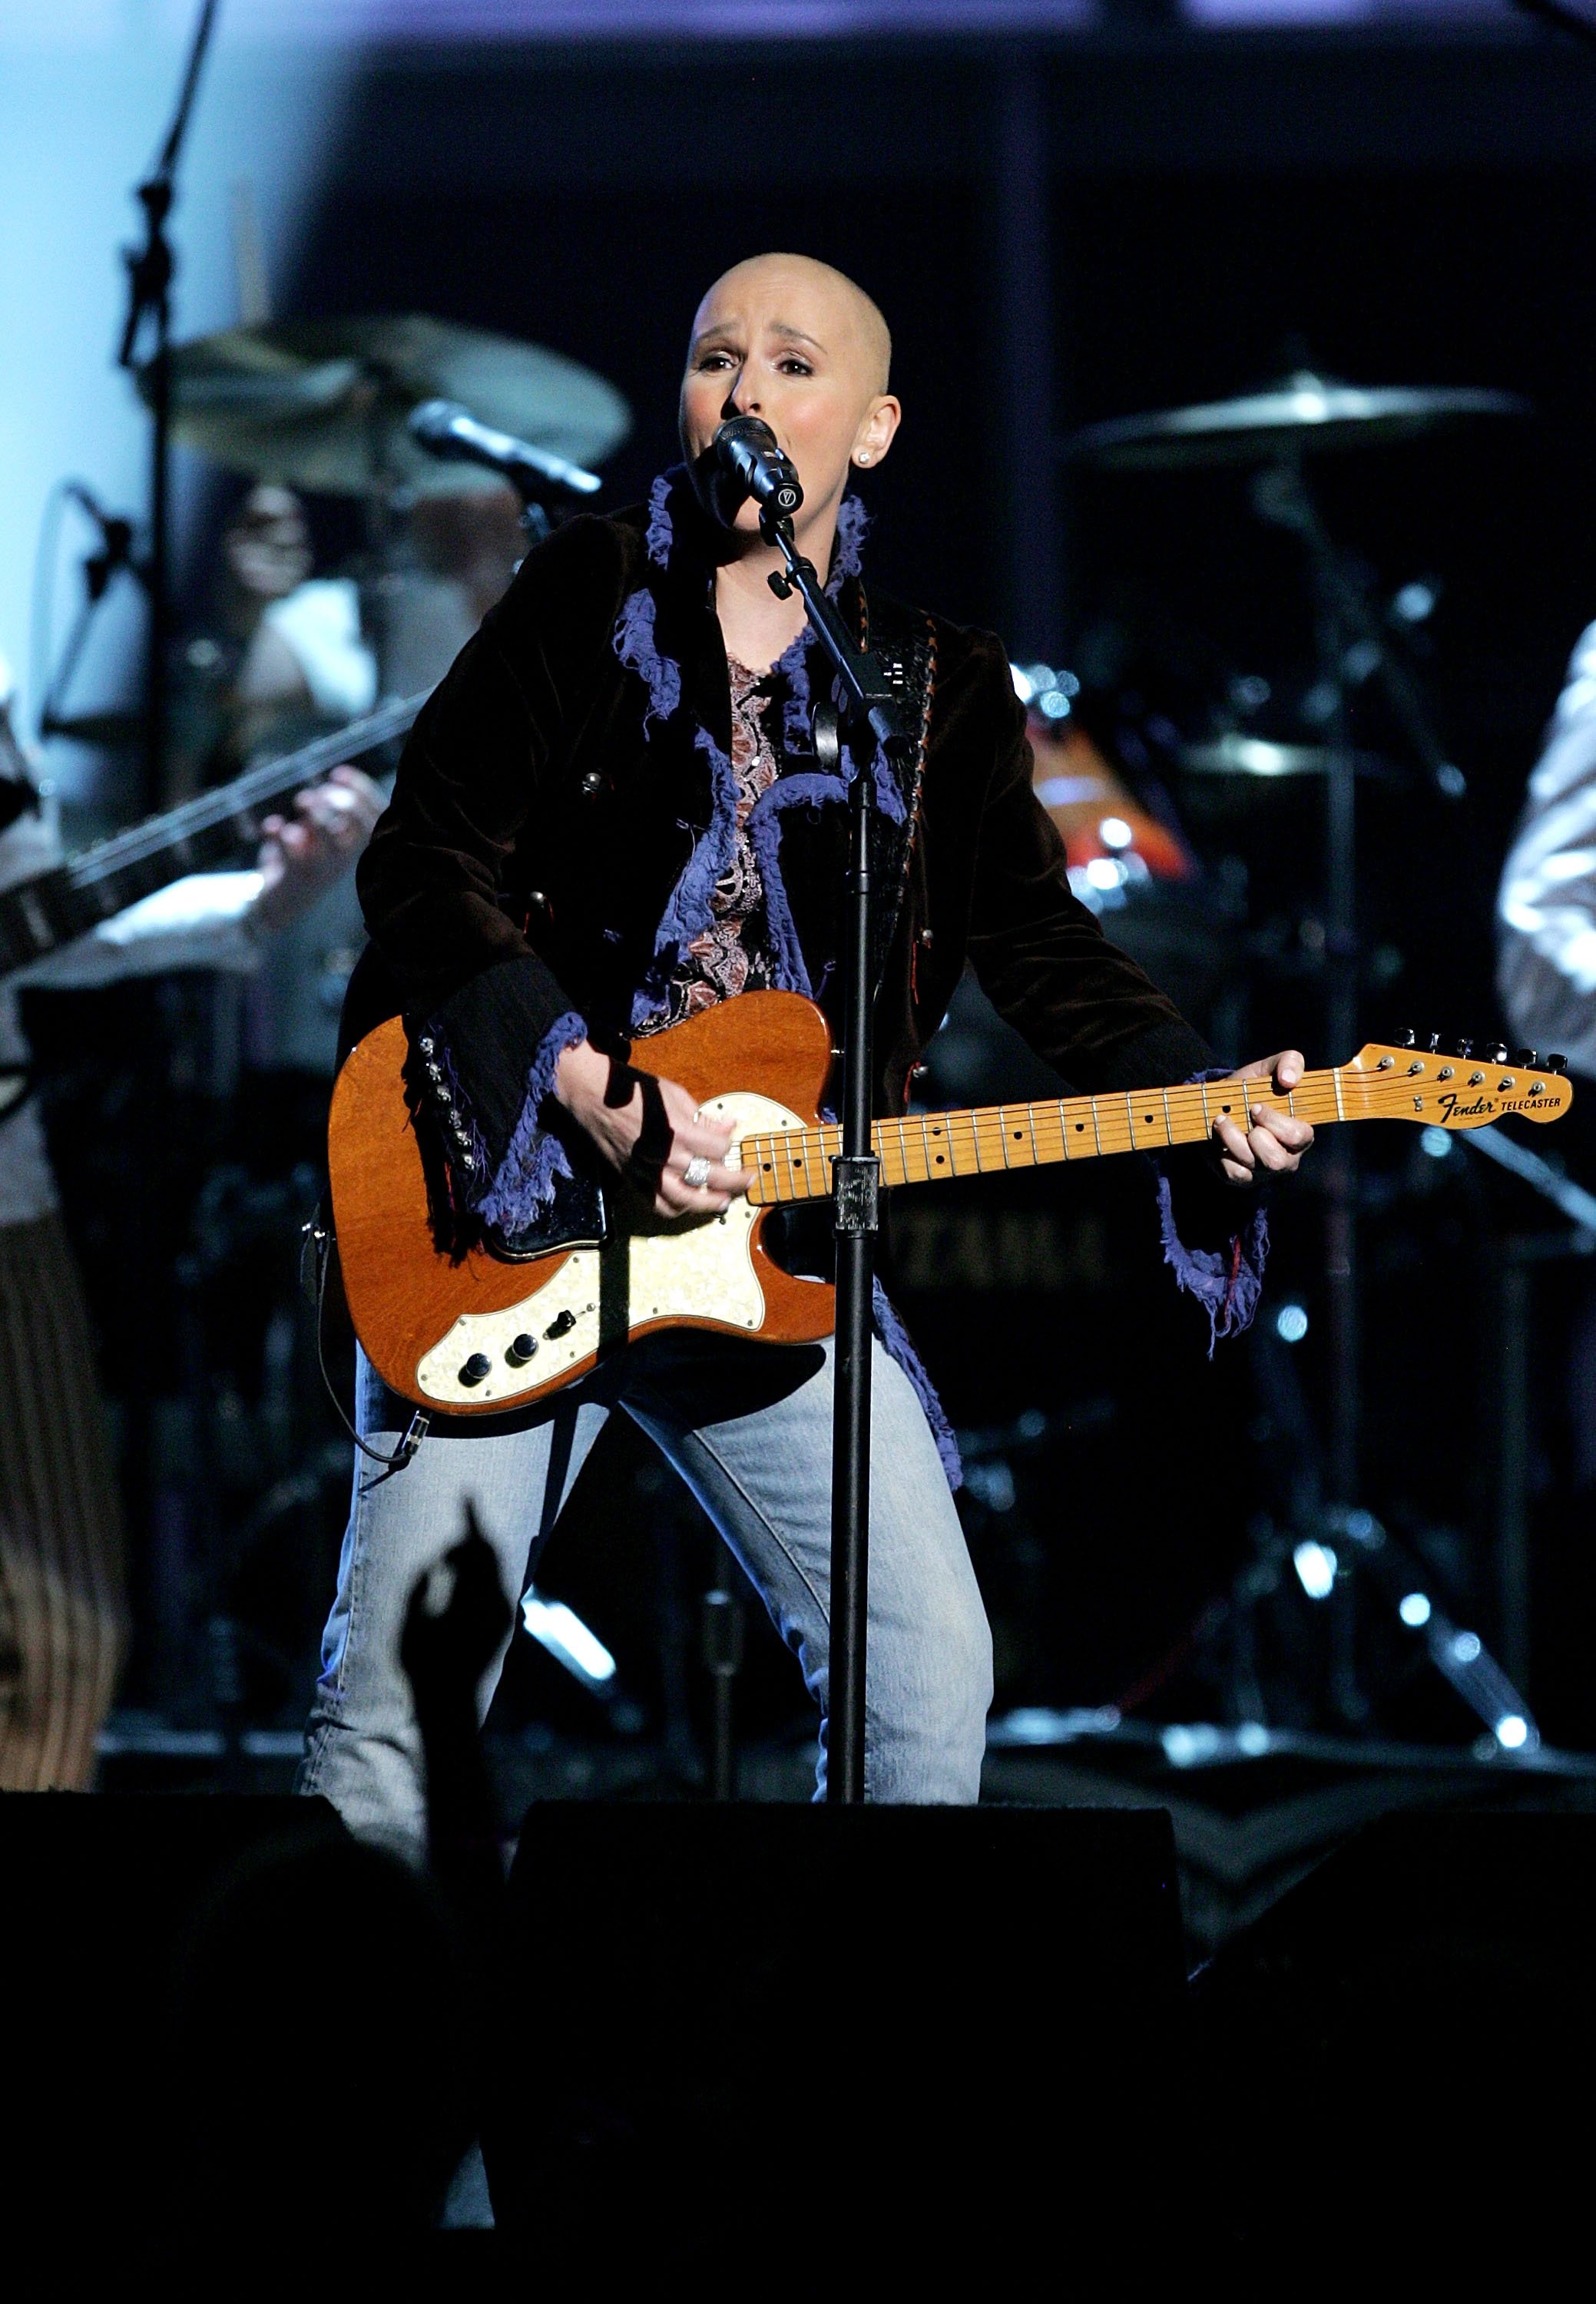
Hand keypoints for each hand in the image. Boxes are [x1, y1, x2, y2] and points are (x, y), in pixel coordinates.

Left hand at [253, 765, 382, 931]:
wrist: (279, 901)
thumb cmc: (303, 859)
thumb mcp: (320, 834)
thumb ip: (327, 812)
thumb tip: (333, 781)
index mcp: (354, 845)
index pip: (377, 816)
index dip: (363, 790)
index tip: (339, 773)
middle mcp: (343, 858)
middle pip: (362, 828)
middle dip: (345, 801)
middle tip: (322, 791)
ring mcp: (321, 868)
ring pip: (329, 842)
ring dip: (317, 815)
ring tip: (302, 800)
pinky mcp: (294, 875)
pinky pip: (289, 851)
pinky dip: (277, 831)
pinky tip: (272, 824)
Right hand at [399, 1513, 512, 1711]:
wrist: (450, 1706)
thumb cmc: (423, 1666)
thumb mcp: (411, 1623)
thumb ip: (421, 1588)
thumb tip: (435, 1563)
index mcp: (477, 1596)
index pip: (479, 1545)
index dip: (472, 1517)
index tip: (466, 1494)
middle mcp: (498, 1603)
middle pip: (492, 1556)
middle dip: (475, 1537)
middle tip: (460, 1520)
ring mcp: (505, 1617)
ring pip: (497, 1573)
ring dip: (479, 1558)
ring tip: (458, 1549)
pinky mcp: (505, 1629)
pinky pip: (498, 1589)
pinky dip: (483, 1577)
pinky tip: (467, 1578)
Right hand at [554, 1037, 755, 1218]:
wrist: (594, 1095)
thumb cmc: (636, 1090)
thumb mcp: (676, 1095)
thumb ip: (703, 1118)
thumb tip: (729, 1127)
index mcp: (679, 1132)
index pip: (719, 1148)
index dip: (729, 1144)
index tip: (730, 1139)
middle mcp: (666, 1157)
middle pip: (711, 1178)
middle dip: (736, 1181)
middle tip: (750, 1181)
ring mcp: (648, 1172)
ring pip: (685, 1200)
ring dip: (709, 1204)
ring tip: (724, 1202)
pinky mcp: (632, 1180)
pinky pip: (657, 1204)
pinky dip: (675, 1209)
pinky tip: (687, 1205)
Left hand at [1211, 1050, 1314, 1185]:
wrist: (1218, 1105)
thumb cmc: (1251, 1089)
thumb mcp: (1268, 1069)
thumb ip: (1289, 1062)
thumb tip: (1289, 1079)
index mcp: (1300, 1133)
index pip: (1299, 1136)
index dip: (1275, 1122)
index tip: (1255, 1106)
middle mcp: (1287, 1157)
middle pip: (1277, 1160)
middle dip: (1256, 1137)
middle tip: (1244, 1116)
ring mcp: (1264, 1171)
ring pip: (1252, 1165)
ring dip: (1232, 1139)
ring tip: (1222, 1121)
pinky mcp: (1243, 1179)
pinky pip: (1235, 1174)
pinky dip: (1222, 1155)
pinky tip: (1218, 1139)